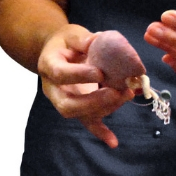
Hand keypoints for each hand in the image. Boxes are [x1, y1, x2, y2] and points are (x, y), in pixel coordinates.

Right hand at [37, 24, 133, 148]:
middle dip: (93, 102)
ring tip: (126, 94)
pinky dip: (100, 132)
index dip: (80, 75)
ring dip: (104, 108)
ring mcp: (64, 101)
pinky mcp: (76, 108)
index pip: (60, 74)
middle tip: (115, 92)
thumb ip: (83, 39)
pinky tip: (113, 141)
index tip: (100, 73)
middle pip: (67, 105)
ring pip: (79, 114)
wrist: (57, 52)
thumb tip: (98, 42)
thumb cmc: (65, 42)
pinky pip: (86, 122)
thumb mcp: (71, 33)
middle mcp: (53, 89)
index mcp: (49, 66)